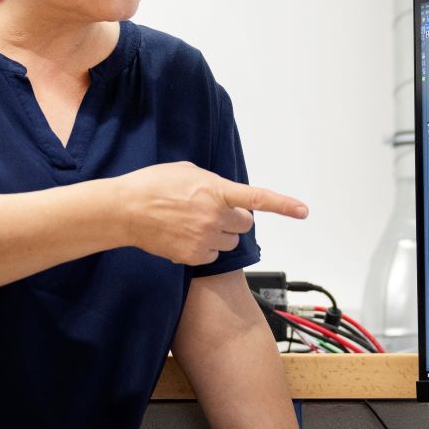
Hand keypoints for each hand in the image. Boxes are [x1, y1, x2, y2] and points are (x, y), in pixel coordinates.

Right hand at [113, 162, 307, 266]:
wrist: (124, 210)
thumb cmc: (152, 185)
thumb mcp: (188, 171)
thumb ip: (213, 183)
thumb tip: (225, 195)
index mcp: (216, 190)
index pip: (257, 198)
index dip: (283, 205)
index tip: (303, 211)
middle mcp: (214, 216)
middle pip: (244, 224)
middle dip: (233, 219)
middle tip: (211, 212)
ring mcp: (205, 238)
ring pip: (230, 242)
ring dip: (219, 234)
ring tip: (193, 224)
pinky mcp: (193, 256)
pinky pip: (213, 256)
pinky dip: (203, 248)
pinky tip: (184, 236)